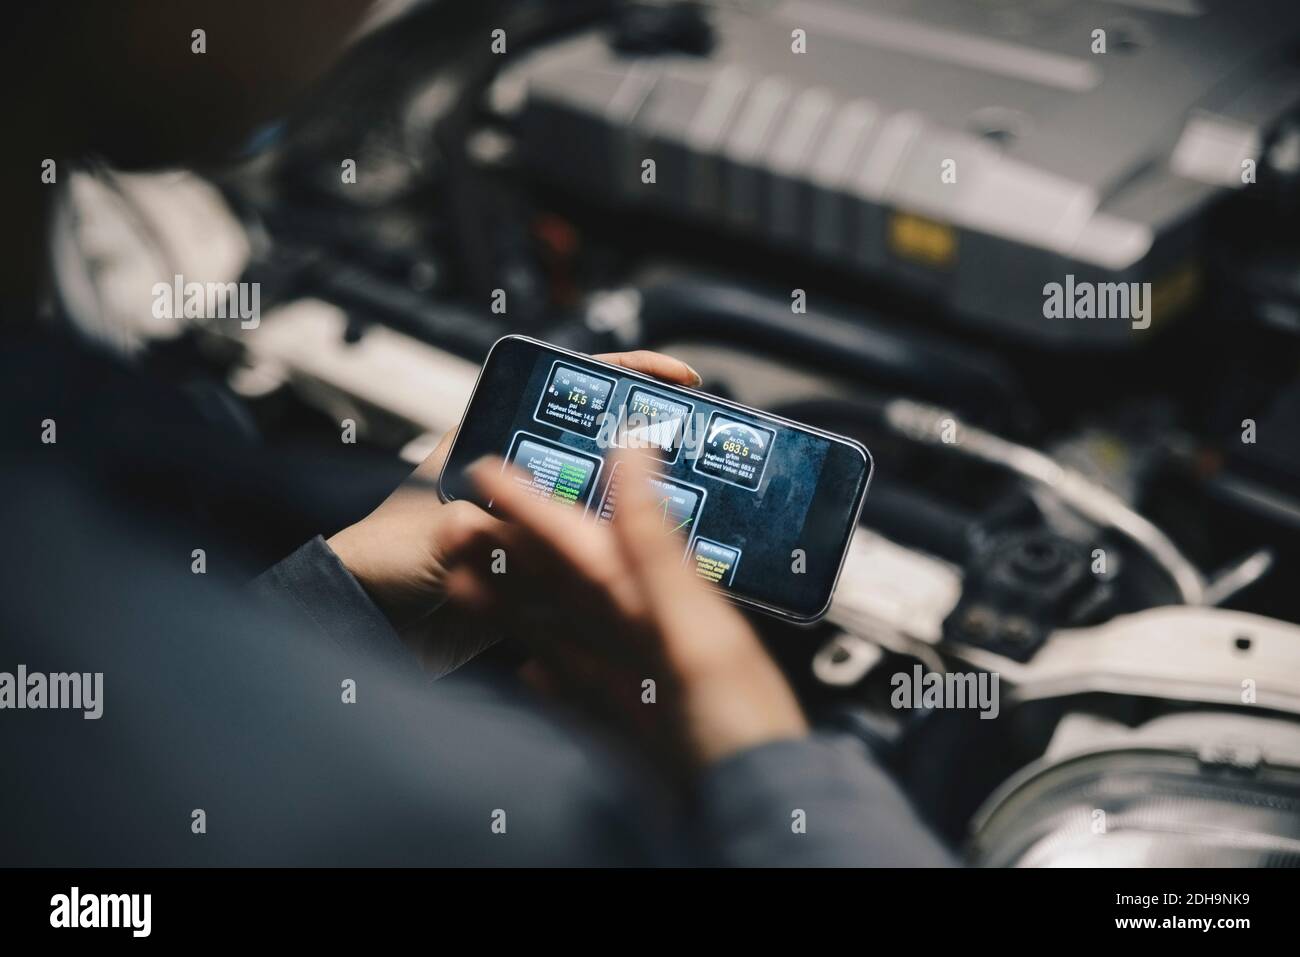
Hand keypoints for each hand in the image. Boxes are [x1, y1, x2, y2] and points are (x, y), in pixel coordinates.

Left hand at [325, 351, 702, 672]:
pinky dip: (622, 559)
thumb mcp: (437, 535)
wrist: (367, 626)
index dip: (626, 376)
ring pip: (604, 501)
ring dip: (643, 506)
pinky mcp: (538, 572)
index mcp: (491, 442)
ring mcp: (531, 523)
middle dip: (650, 446)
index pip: (568, 390)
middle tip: (702, 452)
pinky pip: (592, 558)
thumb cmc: (381, 562)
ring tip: (696, 509)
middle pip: (600, 445)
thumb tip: (531, 530)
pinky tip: (654, 566)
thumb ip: (485, 530)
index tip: (677, 381)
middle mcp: (517, 477)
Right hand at [439, 452, 808, 771]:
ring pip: (567, 632)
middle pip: (570, 583)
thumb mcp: (694, 632)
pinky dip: (550, 675)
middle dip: (515, 553)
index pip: (588, 542)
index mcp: (670, 601)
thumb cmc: (743, 729)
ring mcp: (640, 682)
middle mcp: (653, 633)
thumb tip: (639, 452)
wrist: (755, 814)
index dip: (538, 507)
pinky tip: (526, 668)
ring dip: (517, 608)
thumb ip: (655, 547)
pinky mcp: (633, 729)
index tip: (489, 474)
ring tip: (461, 584)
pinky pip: (581, 691)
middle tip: (457, 525)